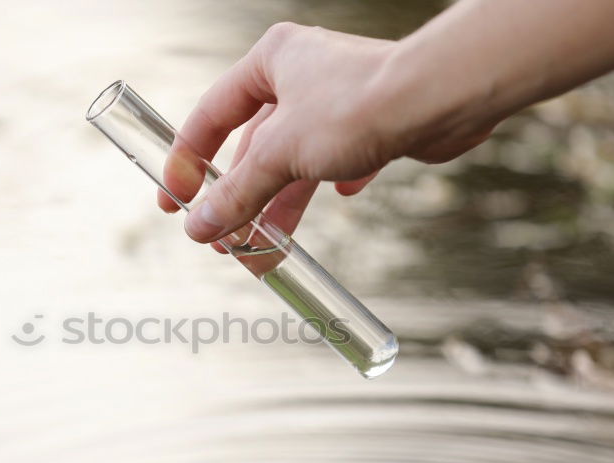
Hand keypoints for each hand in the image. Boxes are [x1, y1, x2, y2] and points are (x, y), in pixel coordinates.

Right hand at [160, 22, 494, 243]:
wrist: (439, 101)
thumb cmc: (359, 105)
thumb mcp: (280, 156)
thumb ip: (237, 193)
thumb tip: (199, 227)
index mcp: (269, 62)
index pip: (210, 117)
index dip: (187, 162)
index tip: (174, 201)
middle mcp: (301, 75)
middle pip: (253, 147)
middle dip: (238, 199)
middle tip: (220, 240)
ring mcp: (337, 100)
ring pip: (292, 162)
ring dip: (276, 206)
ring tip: (261, 249)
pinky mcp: (371, 122)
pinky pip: (337, 160)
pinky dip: (327, 184)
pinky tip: (334, 199)